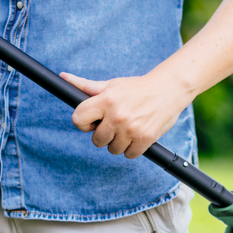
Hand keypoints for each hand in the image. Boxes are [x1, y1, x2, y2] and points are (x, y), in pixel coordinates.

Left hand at [61, 71, 192, 158]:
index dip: (83, 122)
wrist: (168, 89)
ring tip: (127, 127)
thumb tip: (64, 77)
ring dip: (119, 142)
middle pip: (96, 140)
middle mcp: (117, 116)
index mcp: (106, 101)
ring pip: (113, 149)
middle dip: (104, 134)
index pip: (78, 119)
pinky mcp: (145, 140)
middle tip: (114, 123)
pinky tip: (137, 134)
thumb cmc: (136, 88)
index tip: (93, 121)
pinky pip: (129, 155)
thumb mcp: (111, 85)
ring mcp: (131, 129)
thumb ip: (86, 86)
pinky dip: (132, 148)